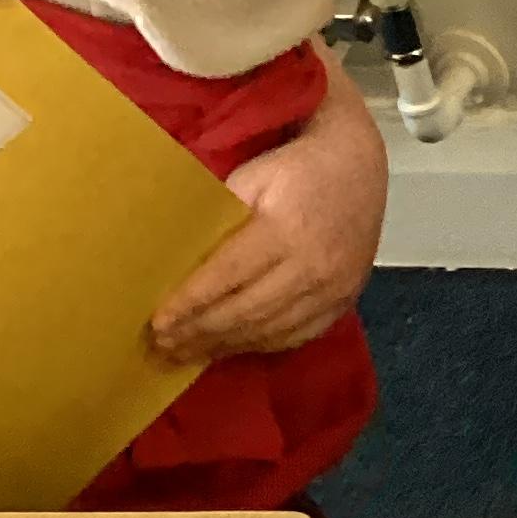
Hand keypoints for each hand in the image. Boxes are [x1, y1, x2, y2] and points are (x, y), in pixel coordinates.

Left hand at [150, 67, 387, 362]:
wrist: (358, 165)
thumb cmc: (297, 167)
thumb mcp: (251, 175)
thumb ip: (217, 214)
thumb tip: (173, 254)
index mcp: (285, 230)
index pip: (227, 276)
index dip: (190, 303)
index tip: (158, 322)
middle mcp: (313, 266)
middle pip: (246, 311)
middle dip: (200, 332)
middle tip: (163, 344)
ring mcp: (334, 288)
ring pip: (271, 330)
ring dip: (225, 345)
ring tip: (188, 352)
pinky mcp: (345, 300)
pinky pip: (298, 335)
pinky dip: (260, 345)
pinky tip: (232, 346)